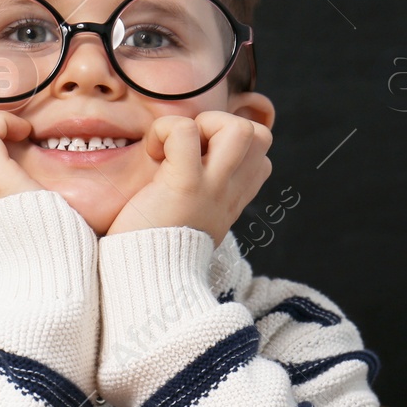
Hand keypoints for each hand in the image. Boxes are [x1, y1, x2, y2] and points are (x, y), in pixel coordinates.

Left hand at [104, 112, 271, 245]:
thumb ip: (200, 198)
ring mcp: (212, 187)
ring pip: (239, 128)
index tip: (198, 158)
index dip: (231, 144)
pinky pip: (185, 131)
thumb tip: (184, 173)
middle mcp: (228, 192)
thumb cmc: (155, 250)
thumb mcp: (191, 223)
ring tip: (176, 146)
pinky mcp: (185, 184)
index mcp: (231, 200)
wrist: (145, 283)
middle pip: (260, 136)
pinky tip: (152, 152)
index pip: (261, 157)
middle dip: (224, 125)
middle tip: (190, 147)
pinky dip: (165, 130)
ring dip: (204, 123)